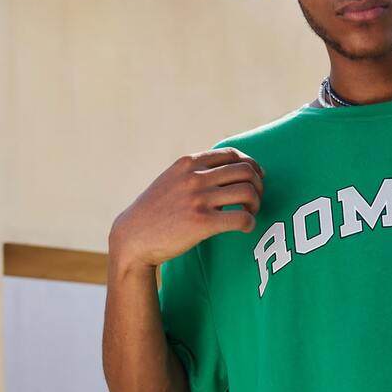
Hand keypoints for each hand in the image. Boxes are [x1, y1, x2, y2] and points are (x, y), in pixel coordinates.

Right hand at [109, 146, 265, 269]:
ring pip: (248, 192)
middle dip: (258, 185)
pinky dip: (250, 223)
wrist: (133, 237)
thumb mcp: (171, 180)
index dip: (251, 165)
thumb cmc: (155, 212)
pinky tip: (245, 228)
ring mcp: (198, 199)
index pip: (232, 154)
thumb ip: (195, 172)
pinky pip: (242, 218)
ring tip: (250, 213)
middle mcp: (194, 177)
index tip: (256, 178)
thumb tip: (229, 171)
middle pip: (246, 171)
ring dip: (256, 204)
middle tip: (255, 200)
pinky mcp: (202, 223)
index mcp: (188, 163)